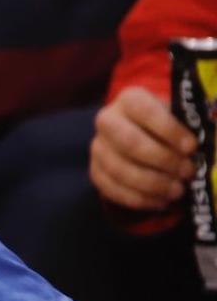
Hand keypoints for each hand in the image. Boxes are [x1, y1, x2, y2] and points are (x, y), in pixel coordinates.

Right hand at [92, 87, 197, 211]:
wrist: (143, 136)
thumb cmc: (168, 126)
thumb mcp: (180, 116)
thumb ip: (192, 127)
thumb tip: (207, 146)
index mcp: (130, 100)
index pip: (144, 110)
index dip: (169, 129)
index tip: (192, 147)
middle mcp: (107, 121)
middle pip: (130, 143)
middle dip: (163, 161)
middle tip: (188, 172)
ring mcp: (98, 147)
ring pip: (120, 170)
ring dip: (152, 184)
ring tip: (178, 190)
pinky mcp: (95, 171)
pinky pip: (113, 189)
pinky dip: (139, 199)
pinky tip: (161, 201)